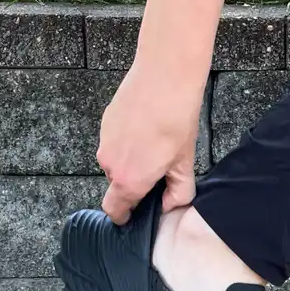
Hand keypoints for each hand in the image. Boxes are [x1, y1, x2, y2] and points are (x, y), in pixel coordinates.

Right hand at [97, 64, 203, 222]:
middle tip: (160, 167)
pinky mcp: (105, 121)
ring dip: (131, 159)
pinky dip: (127, 140)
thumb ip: (178, 192)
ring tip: (156, 143)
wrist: (164, 75)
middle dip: (135, 181)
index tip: (133, 214)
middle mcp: (110, 164)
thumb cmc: (176, 120)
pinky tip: (147, 126)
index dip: (124, 215)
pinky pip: (115, 141)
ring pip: (116, 161)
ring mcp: (105, 141)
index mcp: (128, 180)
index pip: (114, 210)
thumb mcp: (184, 162)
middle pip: (118, 184)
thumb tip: (170, 205)